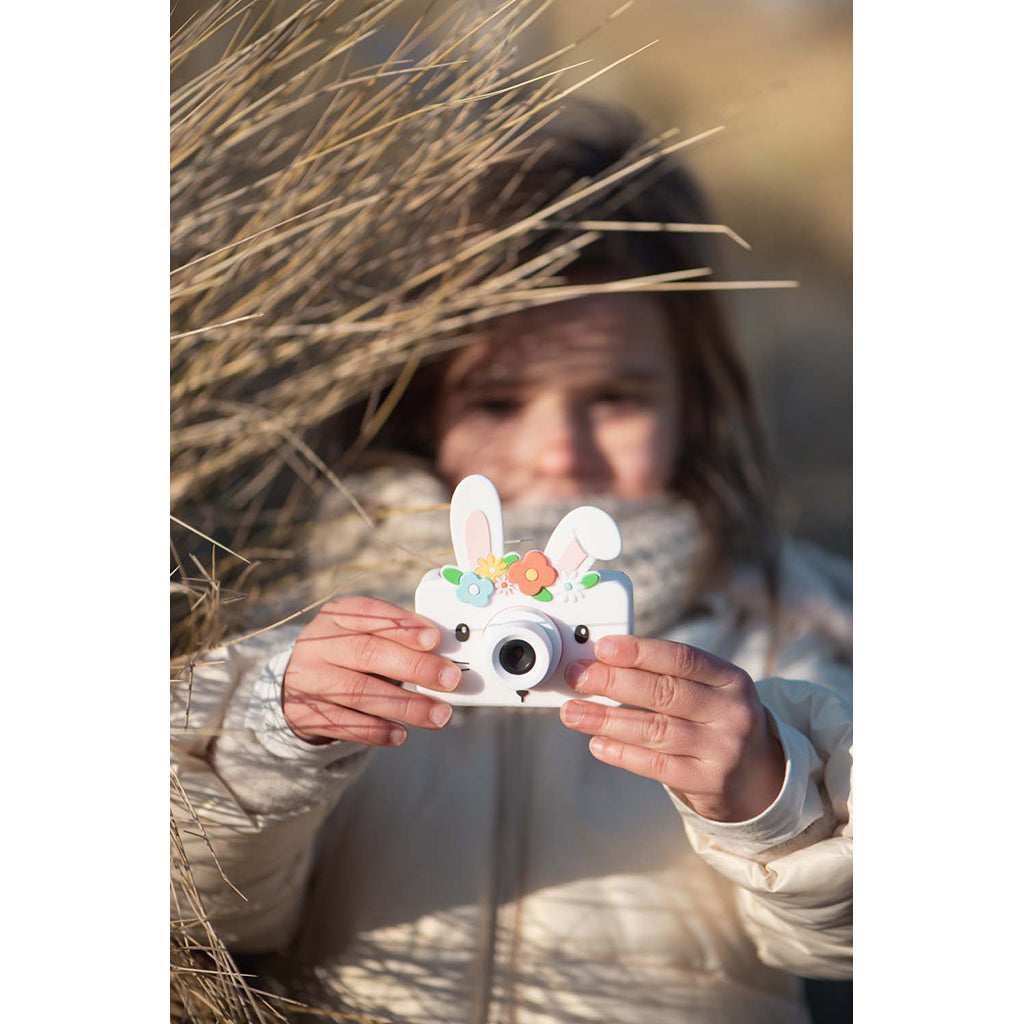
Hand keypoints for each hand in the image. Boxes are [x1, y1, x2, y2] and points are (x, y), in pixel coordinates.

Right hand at [283, 596, 461, 746]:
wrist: (298, 684)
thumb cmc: (348, 654)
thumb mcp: (364, 633)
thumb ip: (398, 638)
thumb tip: (445, 653)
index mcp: (337, 615)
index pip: (369, 613)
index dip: (402, 626)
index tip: (435, 639)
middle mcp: (318, 644)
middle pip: (367, 652)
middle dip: (414, 667)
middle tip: (451, 680)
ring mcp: (307, 679)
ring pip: (359, 692)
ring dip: (404, 705)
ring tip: (439, 715)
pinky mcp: (304, 713)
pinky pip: (343, 723)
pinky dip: (375, 730)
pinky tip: (401, 734)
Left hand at [560, 636, 784, 821]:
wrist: (759, 779)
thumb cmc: (717, 723)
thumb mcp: (709, 692)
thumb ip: (667, 676)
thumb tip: (602, 663)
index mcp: (731, 679)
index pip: (682, 658)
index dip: (640, 651)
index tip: (603, 648)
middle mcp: (732, 712)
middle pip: (665, 692)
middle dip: (614, 682)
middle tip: (578, 677)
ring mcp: (723, 749)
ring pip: (655, 730)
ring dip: (606, 719)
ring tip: (573, 713)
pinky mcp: (709, 782)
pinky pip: (656, 766)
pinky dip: (622, 753)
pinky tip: (597, 744)